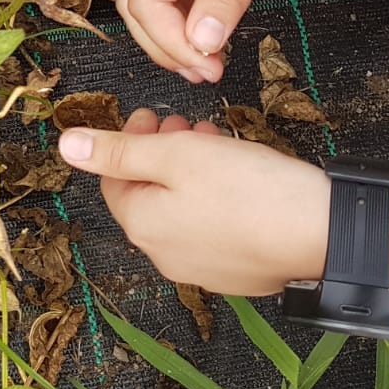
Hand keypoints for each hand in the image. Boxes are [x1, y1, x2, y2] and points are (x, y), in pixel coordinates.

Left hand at [58, 109, 329, 295]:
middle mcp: (165, 256)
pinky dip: (213, 199)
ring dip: (186, 173)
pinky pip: (211, 230)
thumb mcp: (175, 154)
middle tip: (181, 125)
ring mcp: (203, 270)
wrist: (323, 234)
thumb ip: (118, 150)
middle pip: (147, 196)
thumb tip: (65, 147)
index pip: (114, 180)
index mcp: (142, 226)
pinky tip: (238, 177)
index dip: (127, 142)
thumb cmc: (249, 190)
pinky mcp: (238, 273)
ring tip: (212, 143)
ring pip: (180, 211)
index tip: (149, 115)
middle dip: (158, 155)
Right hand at [119, 0, 343, 81]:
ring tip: (211, 62)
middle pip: (139, 4)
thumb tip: (202, 45)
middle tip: (207, 74)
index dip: (170, 44)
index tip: (208, 68)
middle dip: (165, 45)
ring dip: (176, 34)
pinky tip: (215, 33)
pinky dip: (192, 16)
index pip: (145, 3)